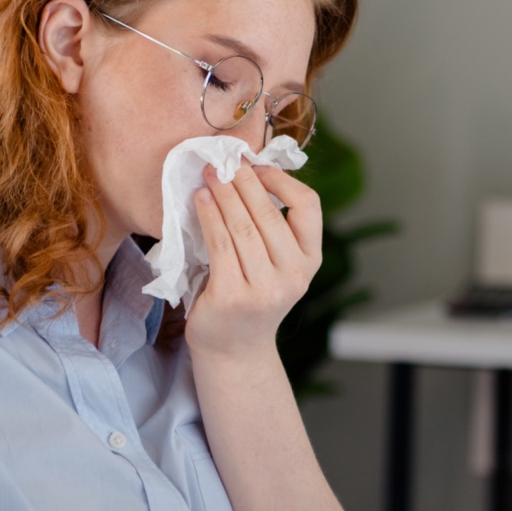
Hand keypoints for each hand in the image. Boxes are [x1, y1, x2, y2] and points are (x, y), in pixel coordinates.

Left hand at [184, 160, 321, 360]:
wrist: (234, 348)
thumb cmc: (250, 295)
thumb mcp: (276, 263)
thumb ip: (272, 227)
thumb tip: (248, 171)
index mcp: (310, 260)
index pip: (308, 206)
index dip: (281, 180)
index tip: (257, 168)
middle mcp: (294, 275)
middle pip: (268, 213)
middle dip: (242, 181)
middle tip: (223, 162)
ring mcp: (265, 289)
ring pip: (241, 226)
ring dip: (222, 194)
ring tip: (209, 176)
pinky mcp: (234, 296)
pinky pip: (220, 244)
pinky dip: (209, 216)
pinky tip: (201, 201)